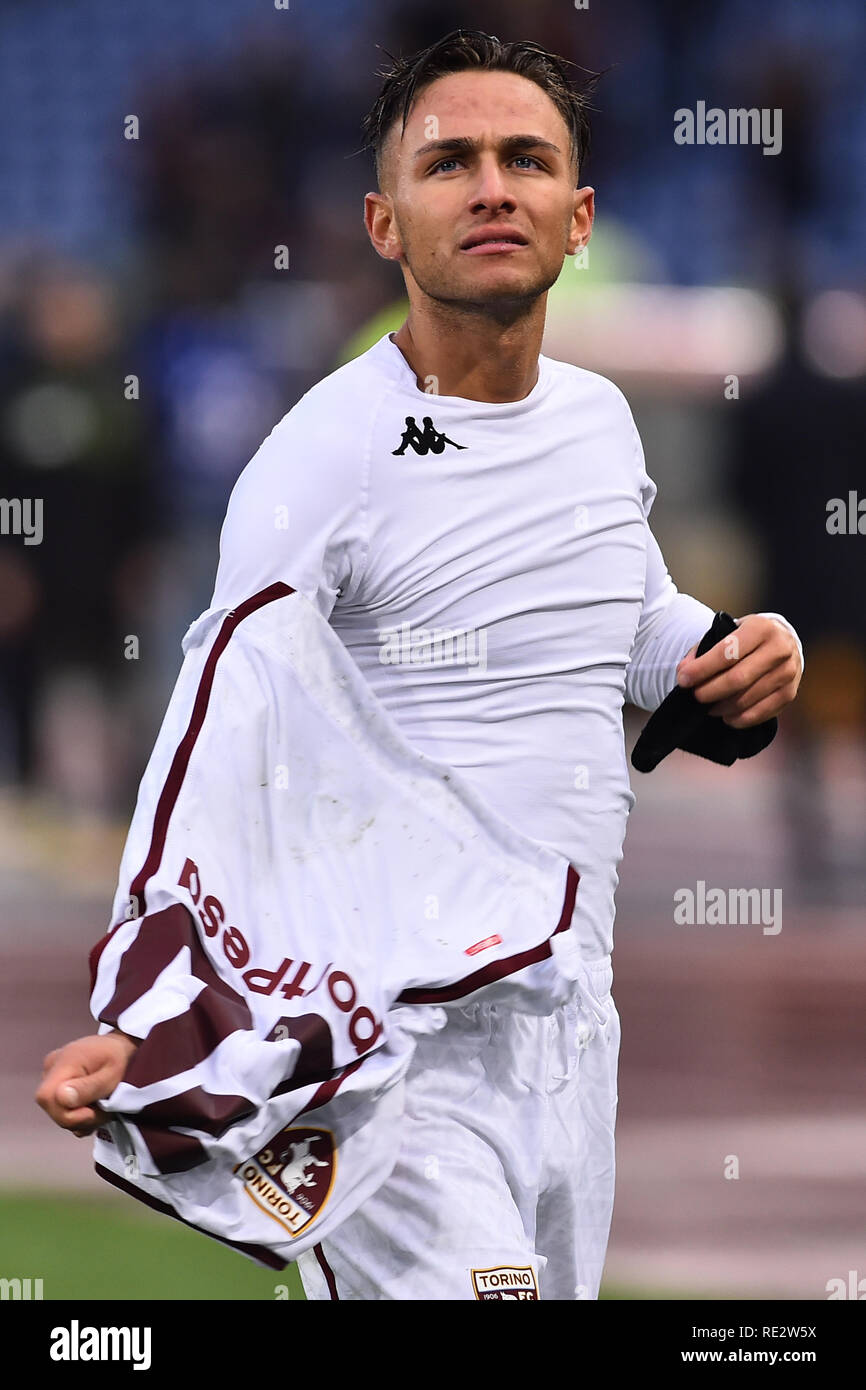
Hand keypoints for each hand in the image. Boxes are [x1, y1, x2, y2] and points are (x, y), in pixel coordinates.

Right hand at [35, 1031, 138, 1137]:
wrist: (116, 1046)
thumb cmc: (116, 1057)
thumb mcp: (111, 1074)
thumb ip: (87, 1088)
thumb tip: (61, 1097)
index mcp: (64, 1061)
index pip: (47, 1097)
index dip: (68, 1114)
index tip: (93, 1112)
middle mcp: (50, 1068)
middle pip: (52, 1108)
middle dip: (78, 1118)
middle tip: (103, 1112)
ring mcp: (49, 1076)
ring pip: (57, 1111)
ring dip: (80, 1118)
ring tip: (100, 1107)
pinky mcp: (54, 1084)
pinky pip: (60, 1108)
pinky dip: (77, 1114)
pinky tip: (92, 1107)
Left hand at [675, 614, 802, 728]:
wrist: (783, 641)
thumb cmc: (748, 639)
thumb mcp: (728, 632)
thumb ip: (704, 650)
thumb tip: (684, 672)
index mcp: (761, 628)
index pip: (727, 652)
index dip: (702, 668)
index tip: (683, 679)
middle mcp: (779, 648)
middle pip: (737, 679)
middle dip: (710, 691)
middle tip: (696, 696)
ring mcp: (788, 672)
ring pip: (747, 699)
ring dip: (722, 707)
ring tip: (709, 707)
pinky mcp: (790, 693)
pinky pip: (761, 713)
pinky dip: (739, 719)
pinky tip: (726, 716)